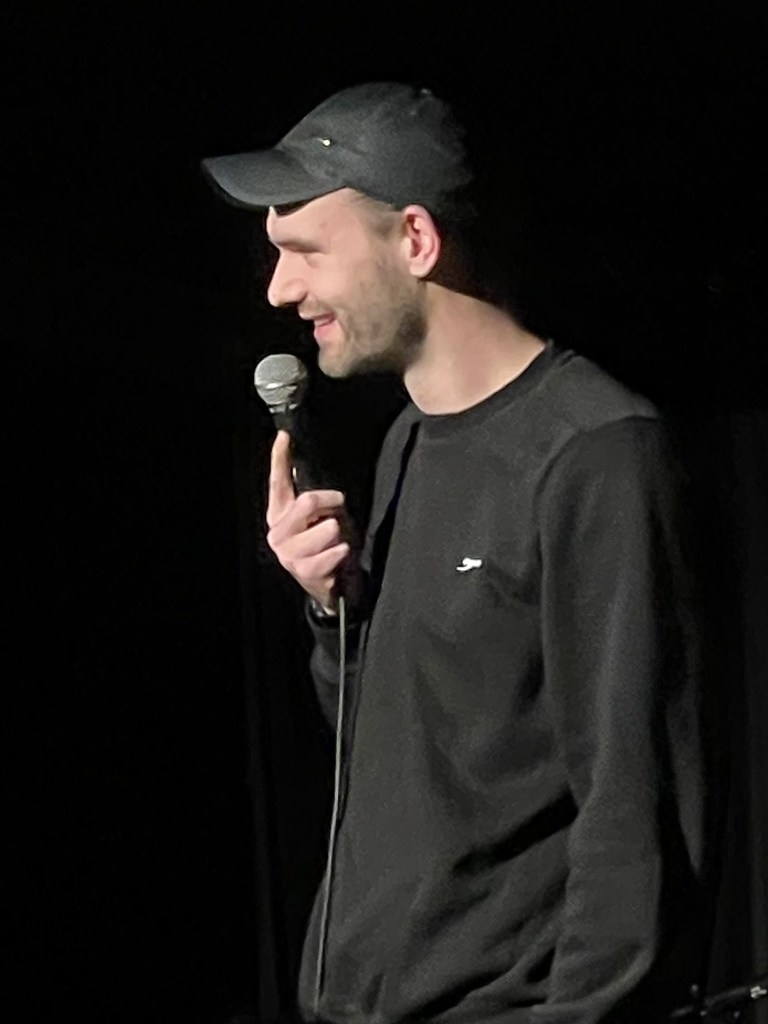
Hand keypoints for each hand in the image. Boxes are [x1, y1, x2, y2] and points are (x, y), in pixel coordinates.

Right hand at [266, 430, 357, 613]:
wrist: (335, 586)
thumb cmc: (329, 546)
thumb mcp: (325, 516)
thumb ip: (316, 500)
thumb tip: (314, 483)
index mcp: (280, 515)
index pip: (278, 482)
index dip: (280, 458)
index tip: (283, 437)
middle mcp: (278, 533)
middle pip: (308, 501)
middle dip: (332, 505)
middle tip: (337, 517)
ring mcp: (288, 554)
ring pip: (327, 528)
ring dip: (340, 535)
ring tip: (336, 545)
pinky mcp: (304, 571)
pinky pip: (334, 552)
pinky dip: (342, 553)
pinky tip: (338, 559)